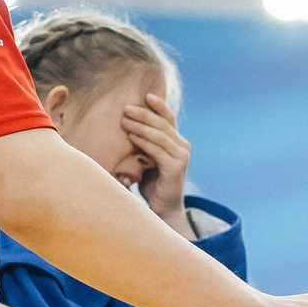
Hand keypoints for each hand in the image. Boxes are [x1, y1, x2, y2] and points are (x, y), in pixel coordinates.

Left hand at [122, 93, 193, 235]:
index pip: (169, 119)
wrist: (163, 211)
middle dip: (143, 114)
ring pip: (159, 135)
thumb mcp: (148, 160)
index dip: (159, 106)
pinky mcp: (175, 168)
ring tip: (124, 120)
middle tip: (126, 108)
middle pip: (162, 124)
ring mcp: (181, 157)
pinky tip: (130, 136)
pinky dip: (143, 141)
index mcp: (178, 143)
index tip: (145, 95)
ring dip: (140, 126)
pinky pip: (156, 150)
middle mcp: (183, 147)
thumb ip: (145, 144)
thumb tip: (127, 126)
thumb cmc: (152, 185)